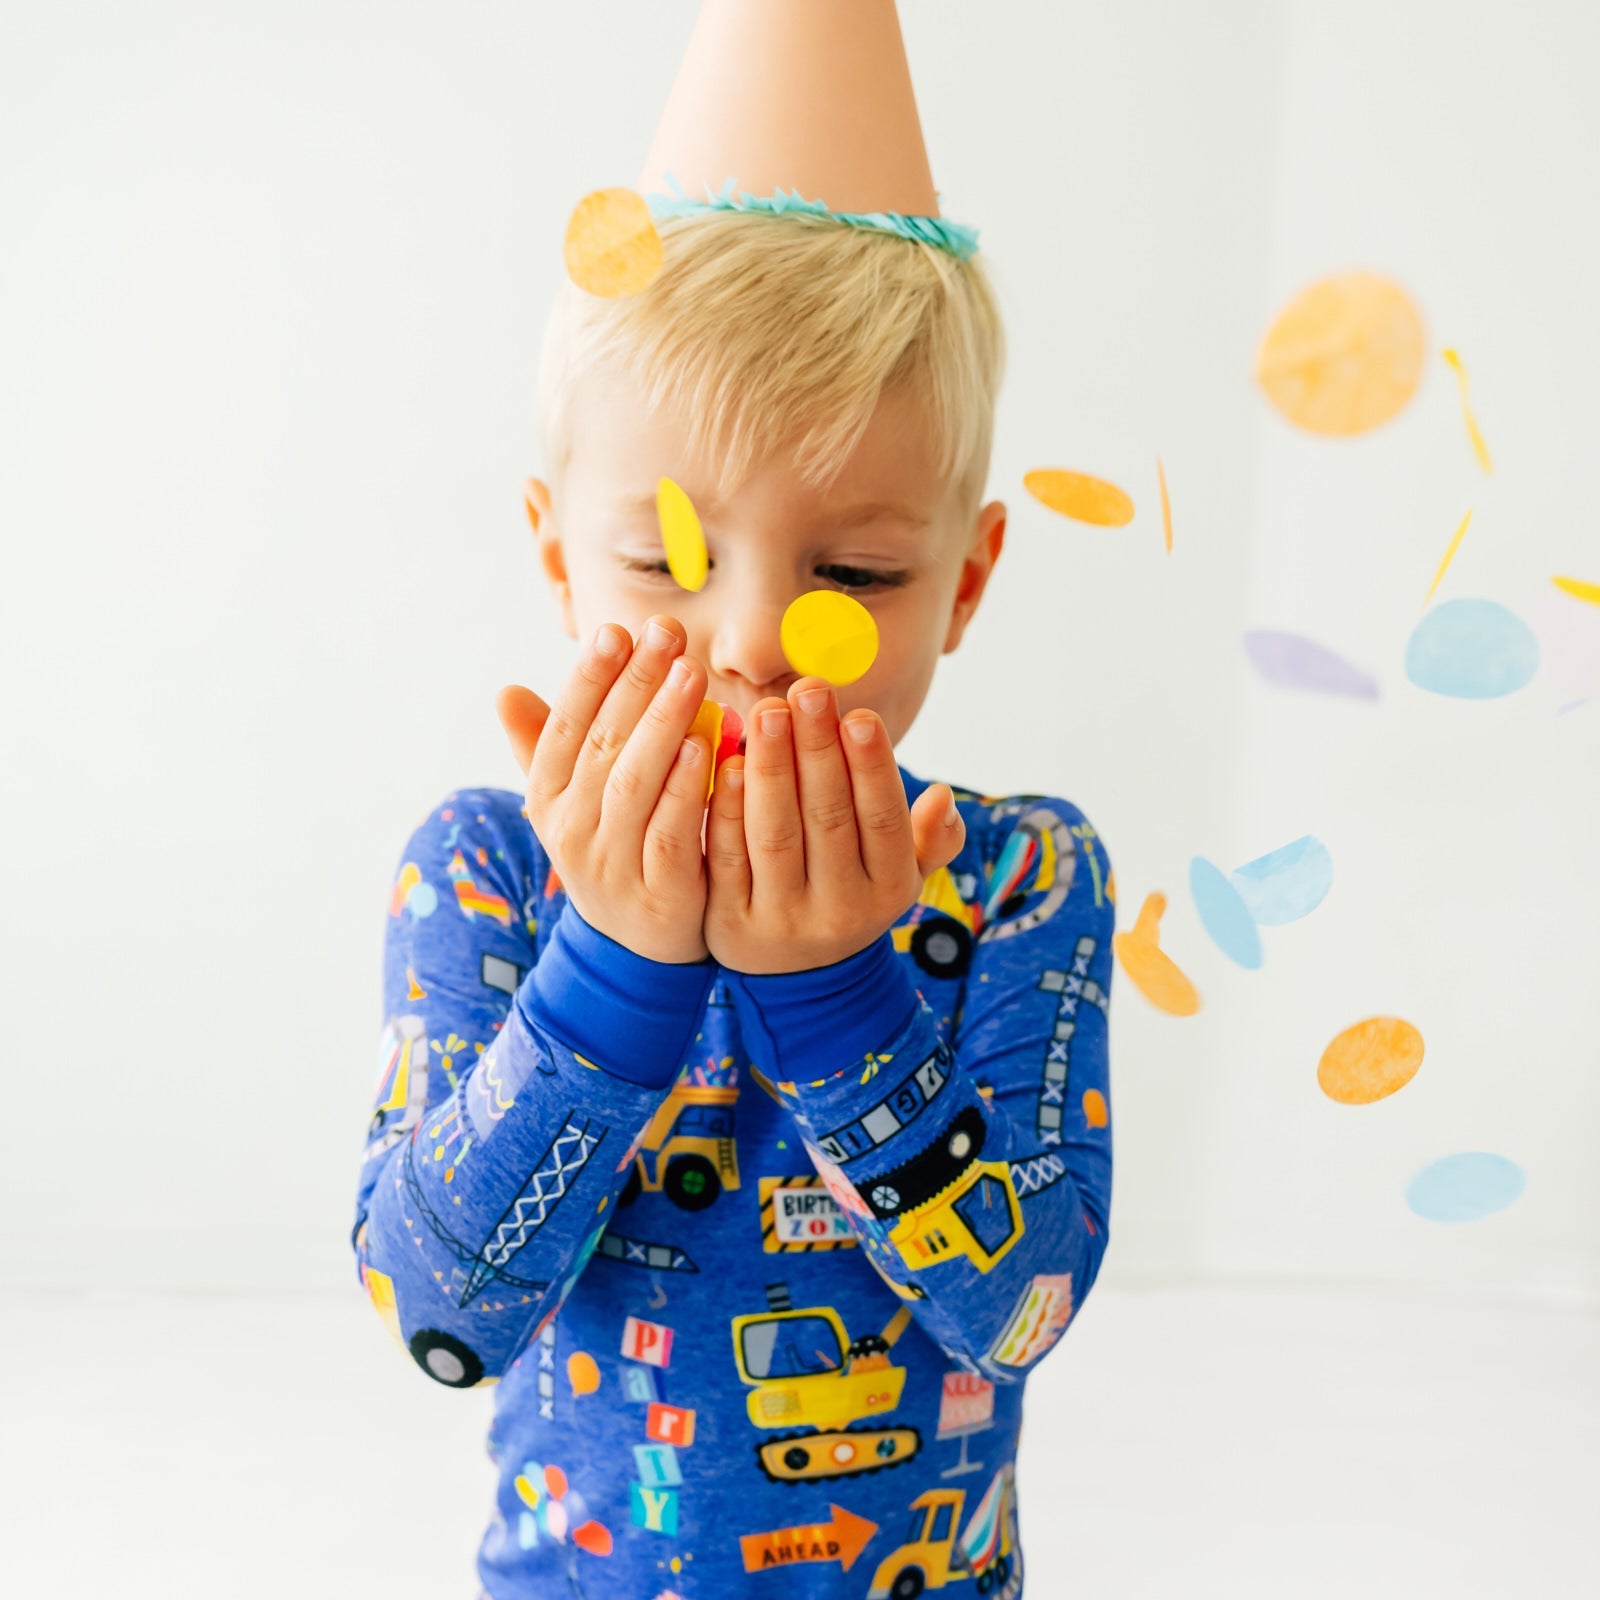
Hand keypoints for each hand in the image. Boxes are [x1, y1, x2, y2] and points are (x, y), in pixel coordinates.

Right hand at [496, 614, 714, 964]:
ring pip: (633, 784)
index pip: (565, 728)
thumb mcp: (573, 803)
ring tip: (690, 674)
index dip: (588, 678)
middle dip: (635, 683)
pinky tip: (705, 746)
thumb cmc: (613, 849)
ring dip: (661, 724)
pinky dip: (685, 788)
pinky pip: (670, 832)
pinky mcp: (658, 892)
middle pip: (602, 745)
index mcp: (549, 799)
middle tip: (668, 633)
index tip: (615, 629)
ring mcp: (612, 864)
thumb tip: (505, 692)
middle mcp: (571, 830)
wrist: (636, 949)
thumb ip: (546, 747)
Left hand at [703, 676, 964, 974]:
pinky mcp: (728, 922)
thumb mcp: (900, 876)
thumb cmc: (851, 895)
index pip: (883, 820)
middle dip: (817, 750)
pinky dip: (725, 808)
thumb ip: (929, 839)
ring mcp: (782, 919)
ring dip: (771, 768)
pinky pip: (727, 856)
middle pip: (828, 818)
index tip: (859, 714)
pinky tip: (728, 762)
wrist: (799, 980)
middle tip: (807, 690)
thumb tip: (943, 797)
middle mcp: (840, 909)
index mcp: (889, 888)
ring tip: (768, 711)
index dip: (872, 767)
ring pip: (776, 834)